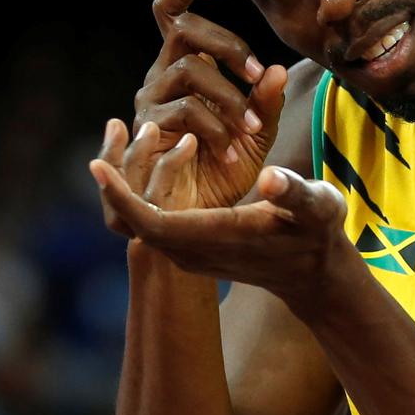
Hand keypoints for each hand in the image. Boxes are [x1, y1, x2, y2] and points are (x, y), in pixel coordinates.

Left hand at [90, 137, 353, 311]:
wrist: (315, 270)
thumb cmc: (318, 230)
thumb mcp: (317, 206)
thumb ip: (293, 191)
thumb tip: (268, 179)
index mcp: (221, 236)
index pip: (153, 222)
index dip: (123, 196)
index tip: (96, 165)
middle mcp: (199, 251)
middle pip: (137, 224)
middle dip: (117, 187)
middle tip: (104, 143)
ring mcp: (194, 254)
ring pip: (142, 225)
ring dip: (127, 191)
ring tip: (118, 147)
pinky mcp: (195, 250)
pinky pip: (154, 226)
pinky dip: (140, 199)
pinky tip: (143, 168)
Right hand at [133, 0, 287, 211]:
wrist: (198, 217)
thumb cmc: (224, 170)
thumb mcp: (256, 134)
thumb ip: (265, 102)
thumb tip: (275, 68)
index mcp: (186, 65)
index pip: (173, 11)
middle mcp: (162, 75)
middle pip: (182, 29)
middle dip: (227, 45)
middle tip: (256, 73)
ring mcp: (151, 100)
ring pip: (188, 68)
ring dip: (228, 95)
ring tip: (251, 129)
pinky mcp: (147, 128)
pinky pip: (183, 110)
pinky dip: (215, 127)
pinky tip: (232, 149)